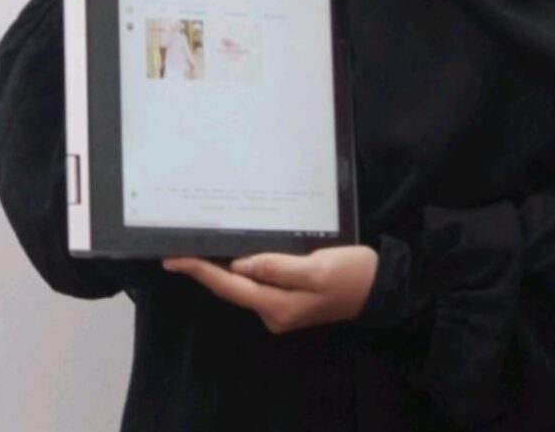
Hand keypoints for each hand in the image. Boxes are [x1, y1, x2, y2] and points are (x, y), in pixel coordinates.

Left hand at [162, 245, 377, 333]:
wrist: (381, 289)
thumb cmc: (351, 274)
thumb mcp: (317, 266)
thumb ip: (276, 266)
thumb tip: (238, 267)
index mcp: (277, 305)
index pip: (229, 287)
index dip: (199, 271)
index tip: (172, 259)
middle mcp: (273, 313)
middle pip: (232, 288)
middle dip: (206, 267)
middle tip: (181, 245)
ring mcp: (281, 310)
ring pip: (245, 285)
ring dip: (225, 266)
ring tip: (205, 242)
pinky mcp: (289, 301)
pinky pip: (260, 283)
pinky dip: (246, 267)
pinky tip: (240, 251)